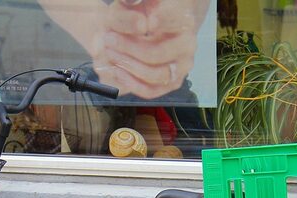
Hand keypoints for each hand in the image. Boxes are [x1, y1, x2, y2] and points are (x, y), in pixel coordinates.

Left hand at [92, 0, 209, 98]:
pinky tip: (118, 71)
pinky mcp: (172, 82)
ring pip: (155, 75)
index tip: (144, 24)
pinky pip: (152, 90)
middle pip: (157, 53)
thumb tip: (141, 25)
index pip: (170, 22)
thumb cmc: (147, 10)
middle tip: (109, 38)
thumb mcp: (139, 2)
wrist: (160, 27)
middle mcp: (187, 44)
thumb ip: (134, 3)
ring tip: (111, 52)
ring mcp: (182, 66)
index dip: (156, 24)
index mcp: (184, 20)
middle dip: (129, 48)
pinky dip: (132, 83)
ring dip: (128, 66)